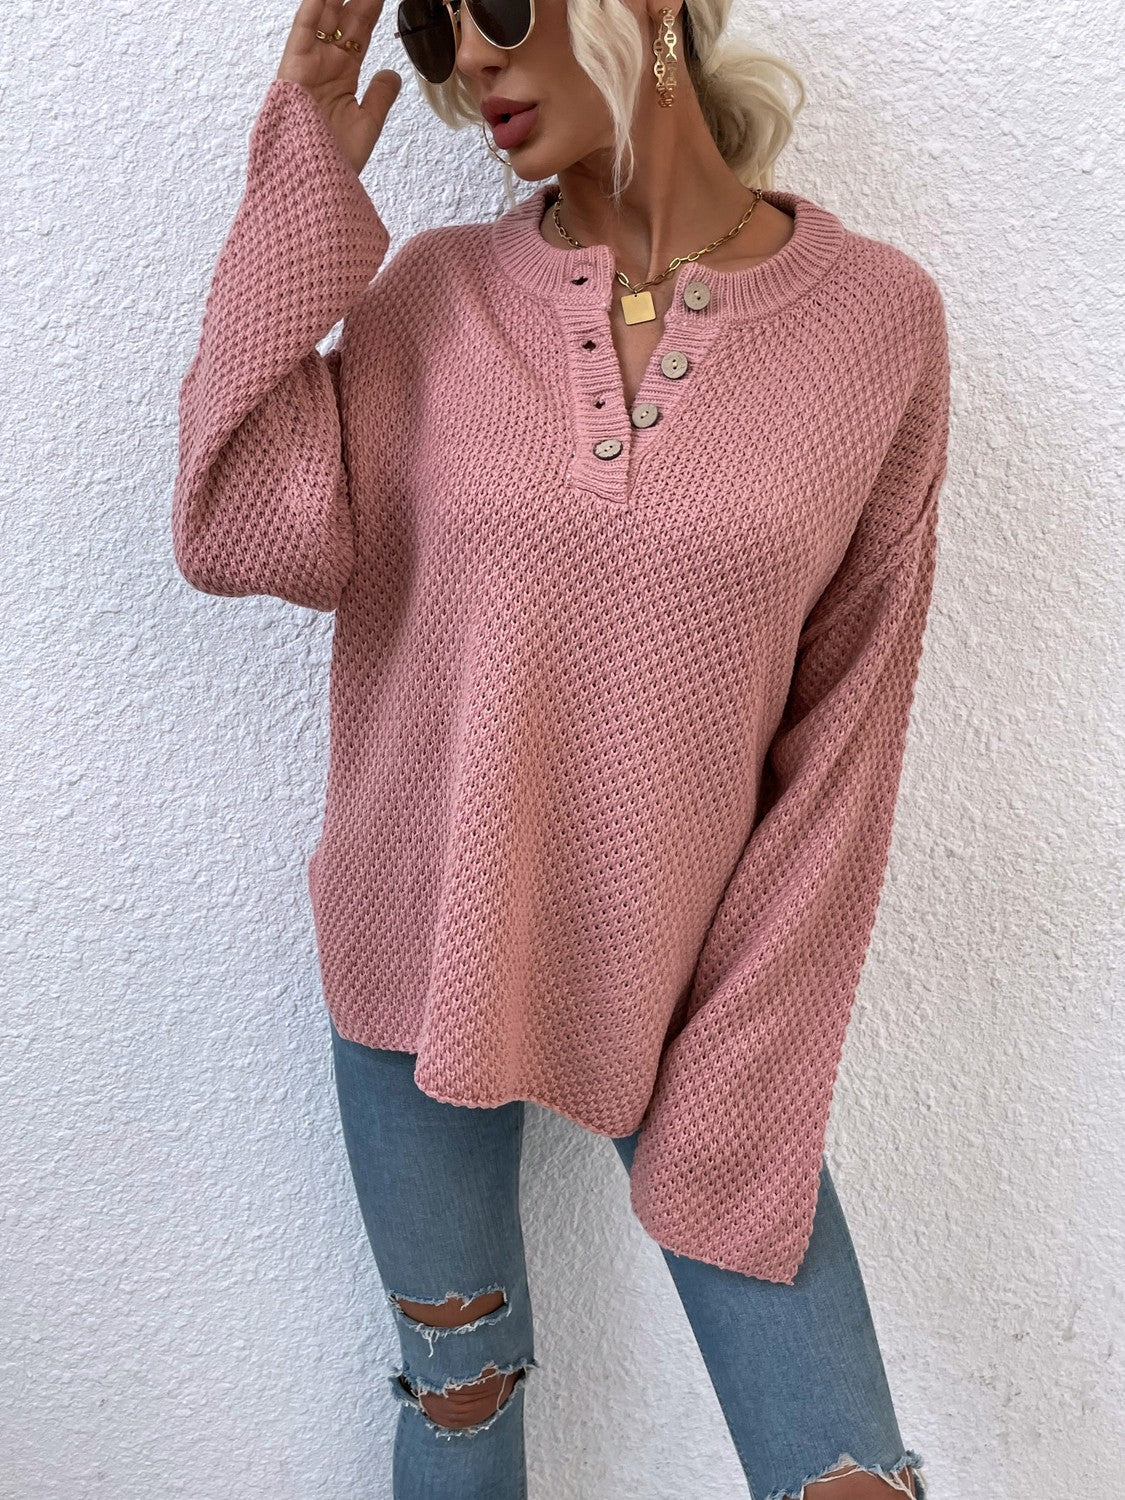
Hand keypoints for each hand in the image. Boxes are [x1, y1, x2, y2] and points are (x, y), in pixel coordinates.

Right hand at [276, 0, 403, 174]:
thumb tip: (393, 73)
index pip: (359, 33)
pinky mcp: (293, 69)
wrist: (315, 183)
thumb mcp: (367, 124)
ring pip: (324, 18)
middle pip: (344, 19)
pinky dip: (313, 7)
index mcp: (343, 76)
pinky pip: (303, 29)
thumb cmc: (336, 162)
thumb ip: (379, 97)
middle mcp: (325, 66)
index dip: (371, 9)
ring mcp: (309, 65)